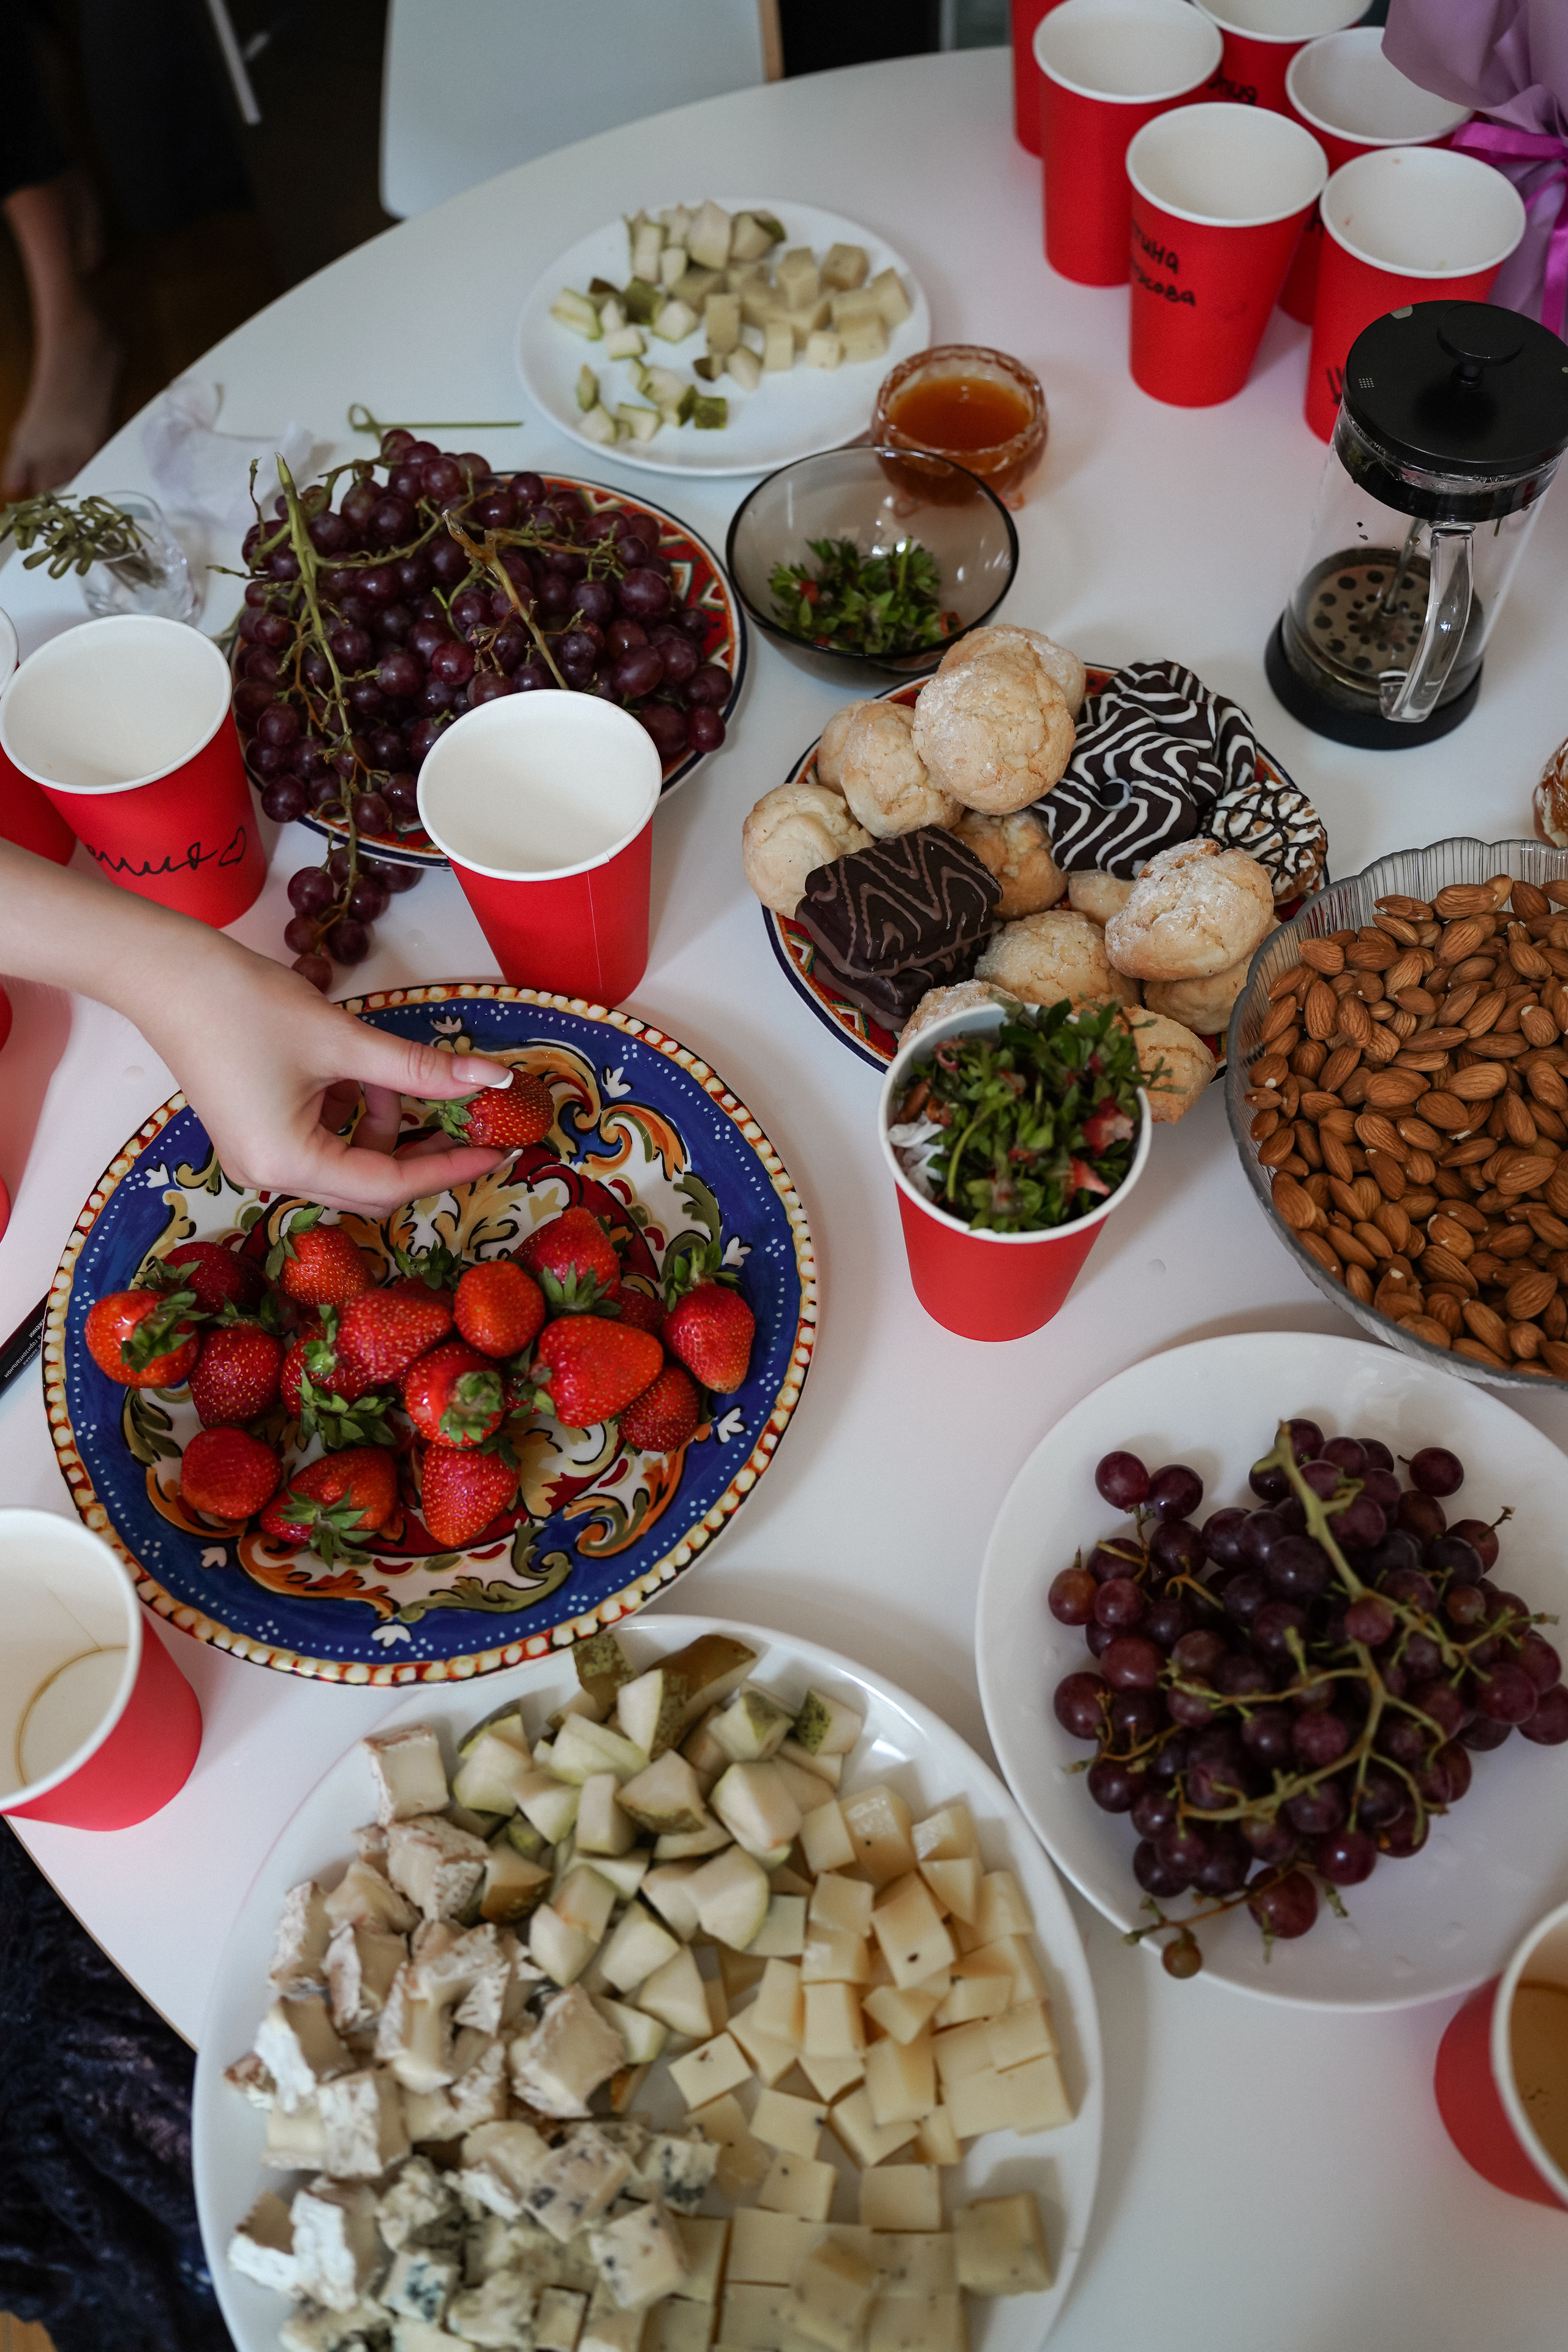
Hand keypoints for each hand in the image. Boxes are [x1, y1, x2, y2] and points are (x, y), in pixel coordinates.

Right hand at [124, 933, 514, 1214]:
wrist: (167, 974)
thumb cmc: (245, 1003)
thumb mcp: (344, 1039)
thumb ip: (419, 1069)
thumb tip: (492, 1080)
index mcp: (288, 1163)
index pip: (388, 1185)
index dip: (448, 1168)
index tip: (496, 1151)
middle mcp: (270, 1175)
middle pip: (370, 1184)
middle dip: (421, 1152)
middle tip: (469, 1121)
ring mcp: (259, 1157)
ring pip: (349, 1160)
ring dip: (384, 1122)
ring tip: (390, 1072)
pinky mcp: (256, 1134)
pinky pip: (323, 1139)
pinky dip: (353, 1111)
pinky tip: (357, 1072)